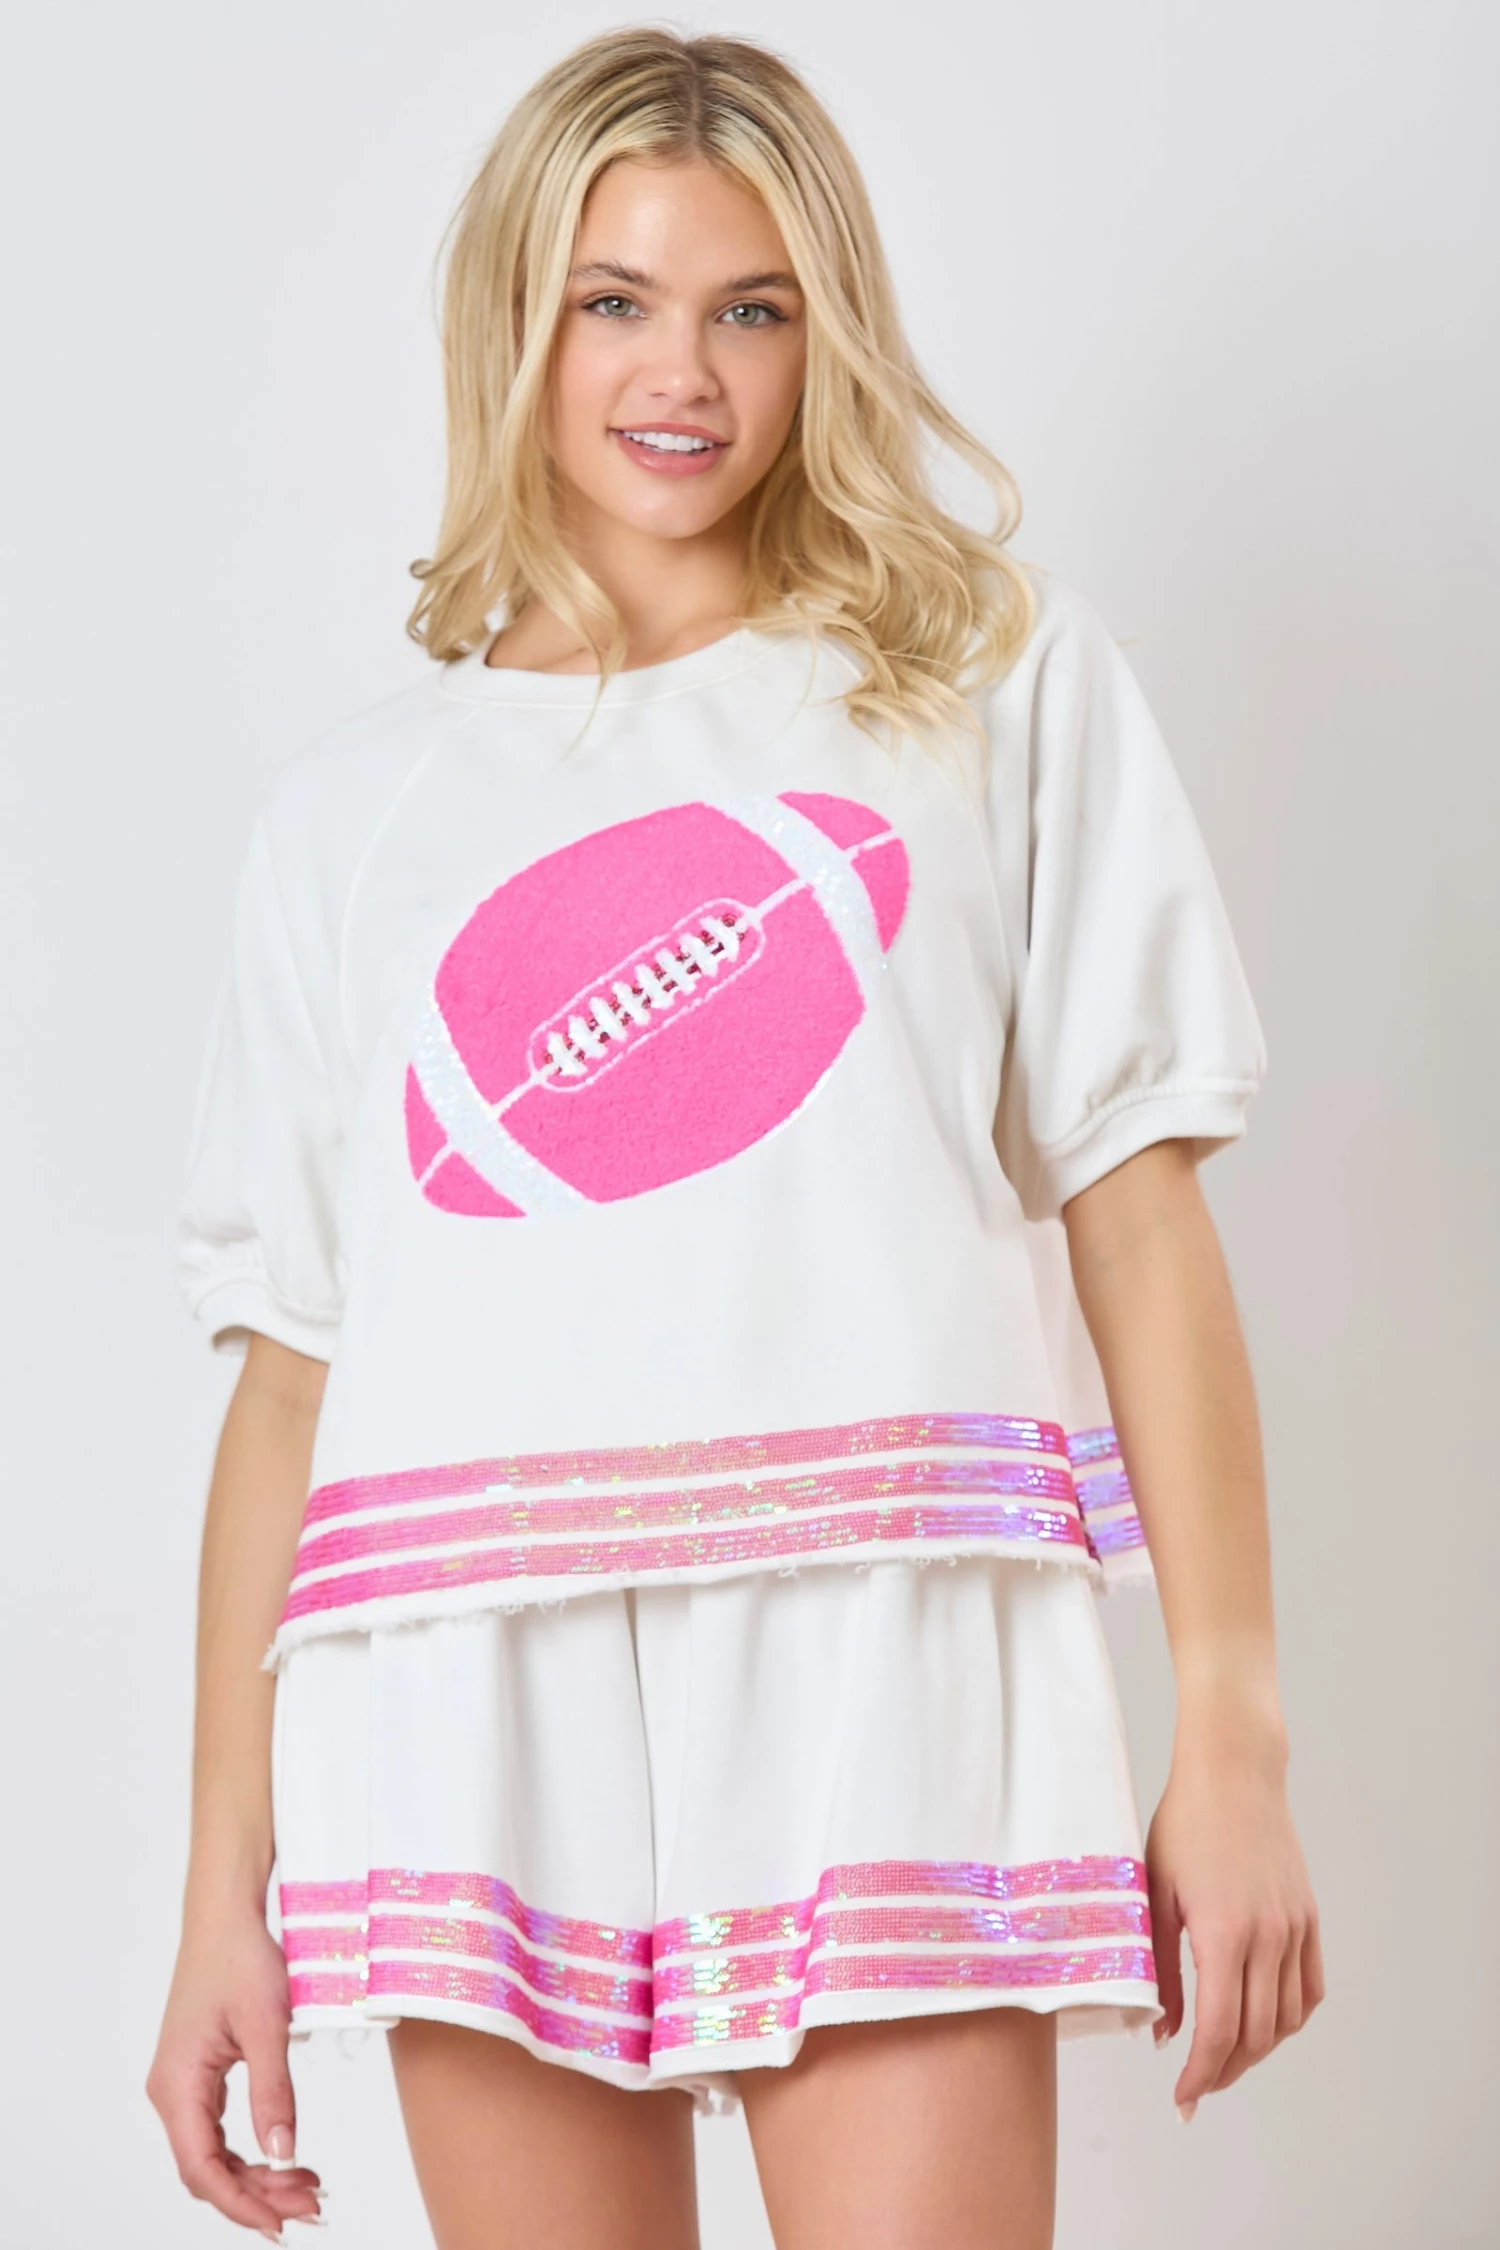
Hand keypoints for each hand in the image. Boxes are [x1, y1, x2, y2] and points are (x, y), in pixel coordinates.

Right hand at [147, 1906, 324, 2236]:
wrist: (226, 1918)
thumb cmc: (242, 1960)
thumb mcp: (267, 2026)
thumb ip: (274, 2093)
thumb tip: (284, 2156)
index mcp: (178, 2085)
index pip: (202, 2169)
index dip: (241, 2203)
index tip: (282, 2224)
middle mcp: (171, 2092)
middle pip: (207, 2169)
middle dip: (257, 2194)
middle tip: (311, 2203)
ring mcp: (183, 2085)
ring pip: (214, 2154)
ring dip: (257, 2176)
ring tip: (308, 2185)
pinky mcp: (199, 2075)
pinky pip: (218, 2132)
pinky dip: (251, 2151)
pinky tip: (286, 2158)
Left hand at [1145, 1723, 1324, 2120]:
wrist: (1234, 1772)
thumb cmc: (1183, 1824)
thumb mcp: (1155, 1893)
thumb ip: (1157, 1966)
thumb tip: (1162, 2032)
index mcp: (1224, 1933)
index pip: (1218, 2031)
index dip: (1200, 2074)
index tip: (1182, 2098)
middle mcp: (1268, 1937)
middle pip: (1254, 2035)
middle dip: (1224, 2071)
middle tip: (1196, 2087)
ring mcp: (1294, 1928)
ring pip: (1286, 2019)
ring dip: (1257, 2050)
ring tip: (1225, 2059)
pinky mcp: (1308, 1917)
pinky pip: (1309, 1988)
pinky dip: (1290, 2018)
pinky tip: (1265, 2024)